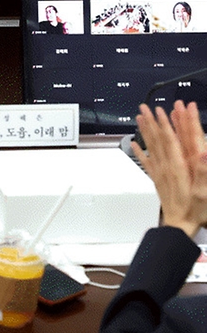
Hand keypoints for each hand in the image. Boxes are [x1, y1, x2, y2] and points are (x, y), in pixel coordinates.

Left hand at [131, 101, 206, 237]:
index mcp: (177, 167)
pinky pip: (145, 161)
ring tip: (138, 118)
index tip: (161, 110)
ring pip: (150, 146)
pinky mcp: (157, 179)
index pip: (170, 140)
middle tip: (145, 107)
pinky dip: (138, 151)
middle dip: (152, 121)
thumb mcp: (203, 192)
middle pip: (157, 139)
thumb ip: (203, 172)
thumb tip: (203, 154)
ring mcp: (159, 172)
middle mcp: (165, 167)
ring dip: (144, 131)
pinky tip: (133, 143)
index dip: (166, 123)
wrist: (179, 226)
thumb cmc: (193, 211)